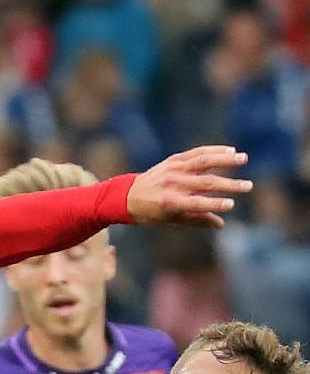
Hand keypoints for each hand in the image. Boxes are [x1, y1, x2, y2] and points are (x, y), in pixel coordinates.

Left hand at [125, 146, 250, 228]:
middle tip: (248, 187)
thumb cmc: (150, 213)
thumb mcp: (170, 221)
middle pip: (206, 183)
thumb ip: (196, 221)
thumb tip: (221, 223)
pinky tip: (230, 151)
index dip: (214, 204)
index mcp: (170, 202)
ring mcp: (173, 169)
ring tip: (244, 159)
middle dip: (229, 185)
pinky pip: (197, 152)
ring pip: (204, 161)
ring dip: (226, 159)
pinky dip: (214, 150)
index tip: (231, 204)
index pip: (196, 203)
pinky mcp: (173, 160)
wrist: (126, 195)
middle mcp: (173, 184)